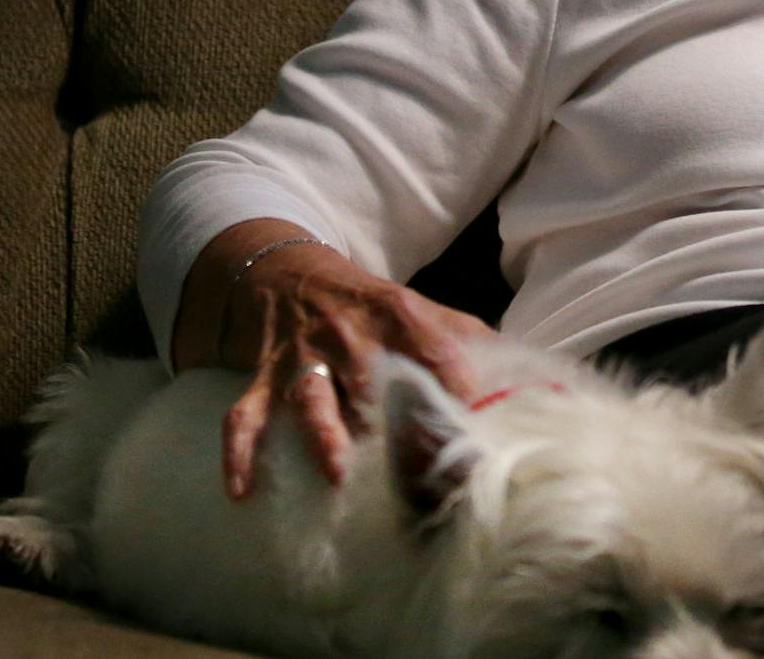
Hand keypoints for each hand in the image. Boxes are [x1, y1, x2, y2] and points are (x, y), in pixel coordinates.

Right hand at [217, 247, 493, 500]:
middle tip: (411, 462)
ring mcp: (303, 357)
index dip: (453, 377)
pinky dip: (239, 451)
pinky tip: (241, 490)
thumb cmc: (368, 305)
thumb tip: (524, 373)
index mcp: (396, 314)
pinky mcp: (264, 376)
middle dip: (386, 417)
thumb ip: (467, 337)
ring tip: (337, 471)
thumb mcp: (419, 307)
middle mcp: (348, 334)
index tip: (474, 416)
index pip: (431, 345)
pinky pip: (246, 414)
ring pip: (310, 394)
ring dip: (322, 432)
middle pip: (369, 375)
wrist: (290, 273)